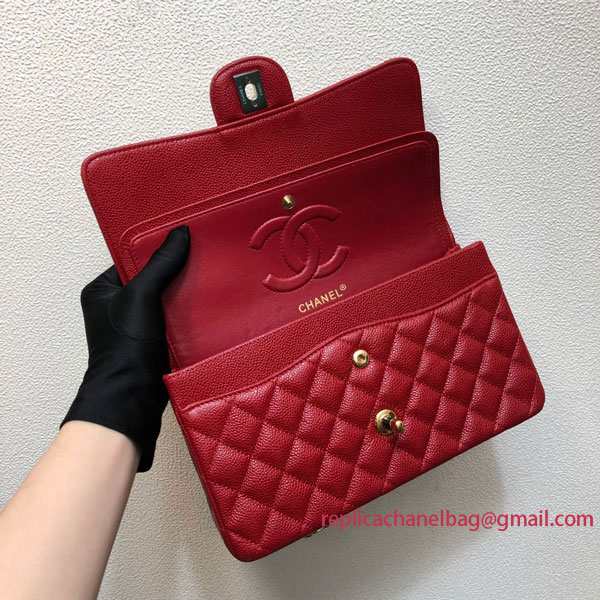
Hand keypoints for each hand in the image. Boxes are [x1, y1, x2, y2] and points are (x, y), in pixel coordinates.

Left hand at [61, 225, 189, 470]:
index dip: (157, 249)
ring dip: (184, 292)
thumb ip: (161, 264)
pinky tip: (207, 304)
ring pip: (165, 298)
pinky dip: (188, 312)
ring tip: (208, 278)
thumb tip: (181, 233)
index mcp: (101, 290)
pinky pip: (173, 317)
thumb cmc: (126, 346)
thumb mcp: (141, 295)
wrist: (133, 396)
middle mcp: (116, 306)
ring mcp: (135, 325)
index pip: (132, 259)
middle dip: (174, 271)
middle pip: (151, 278)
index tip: (183, 240)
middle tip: (200, 258)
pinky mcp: (154, 340)